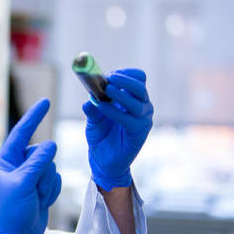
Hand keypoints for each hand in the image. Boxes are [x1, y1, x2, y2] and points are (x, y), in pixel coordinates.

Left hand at [0, 98, 61, 233]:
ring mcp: (30, 176)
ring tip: (35, 198)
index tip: (45, 102)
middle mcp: (18, 165)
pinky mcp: (41, 187)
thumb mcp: (22, 184)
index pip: (21, 133)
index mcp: (5, 161)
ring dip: (47, 183)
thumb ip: (37, 162)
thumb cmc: (11, 212)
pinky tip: (41, 202)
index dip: (33, 117)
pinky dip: (52, 191)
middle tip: (32, 189)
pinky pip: (56, 179)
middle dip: (42, 171)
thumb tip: (50, 143)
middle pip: (42, 152)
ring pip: (51, 167)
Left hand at [83, 68, 153, 190]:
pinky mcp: (140, 132)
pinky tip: (102, 107)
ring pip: (138, 100)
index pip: (138, 78)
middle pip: (140, 86)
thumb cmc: (101, 136)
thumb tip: (90, 96)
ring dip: (120, 93)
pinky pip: (130, 118)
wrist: (103, 160)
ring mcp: (143, 119)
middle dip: (124, 80)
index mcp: (131, 98)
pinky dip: (115, 111)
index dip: (126, 74)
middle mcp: (141, 106)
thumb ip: (93, 107)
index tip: (110, 73)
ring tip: (105, 91)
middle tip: (108, 78)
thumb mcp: (93, 119)